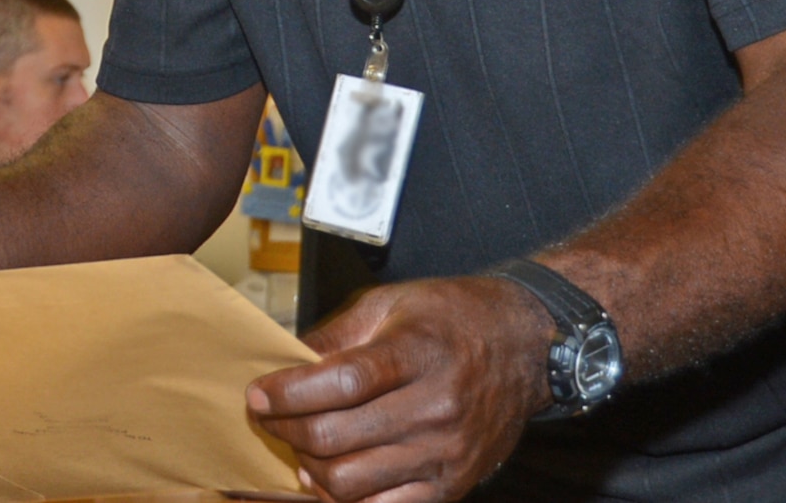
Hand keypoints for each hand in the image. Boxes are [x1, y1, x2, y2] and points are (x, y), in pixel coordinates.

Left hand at [246, 277, 554, 502]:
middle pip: (338, 436)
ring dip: (310, 468)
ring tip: (300, 447)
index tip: (258, 395)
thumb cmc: (455, 317)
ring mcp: (446, 451)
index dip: (287, 393)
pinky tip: (331, 477)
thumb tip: (284, 362)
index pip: (340, 381)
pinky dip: (347, 500)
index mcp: (417, 352)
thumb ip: (335, 335)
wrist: (528, 345)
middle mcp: (435, 406)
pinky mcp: (454, 483)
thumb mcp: (391, 303)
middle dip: (287, 429)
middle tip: (270, 417)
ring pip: (352, 482)